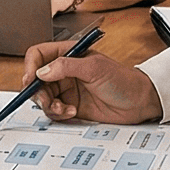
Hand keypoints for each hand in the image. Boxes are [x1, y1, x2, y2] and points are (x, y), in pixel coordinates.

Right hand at [19, 41, 162, 125]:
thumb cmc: (123, 80)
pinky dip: (58, 114)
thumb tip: (42, 71)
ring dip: (48, 105)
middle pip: (36, 80)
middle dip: (38, 92)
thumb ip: (66, 67)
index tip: (31, 80)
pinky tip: (71, 112)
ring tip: (63, 108)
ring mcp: (66, 89)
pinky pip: (53, 111)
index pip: (38, 55)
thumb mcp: (95, 68)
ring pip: (42, 97)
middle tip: (46, 101)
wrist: (139, 103)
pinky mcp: (70, 106)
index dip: (30, 66)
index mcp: (68, 55)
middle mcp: (64, 72)